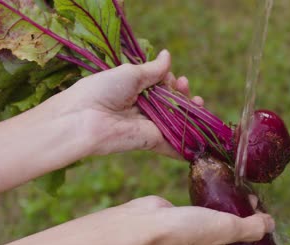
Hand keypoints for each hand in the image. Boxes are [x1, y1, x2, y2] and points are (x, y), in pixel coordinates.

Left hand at [50, 50, 202, 157]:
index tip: (175, 78)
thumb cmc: (101, 91)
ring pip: (178, 121)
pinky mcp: (153, 142)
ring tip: (199, 102)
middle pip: (173, 104)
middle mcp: (144, 109)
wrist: (84, 119)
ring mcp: (150, 126)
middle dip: (184, 95)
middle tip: (185, 87)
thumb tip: (168, 55)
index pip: (162, 87)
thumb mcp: (130, 74)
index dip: (172, 82)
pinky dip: (190, 144)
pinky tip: (204, 134)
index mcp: (136, 91)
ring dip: (192, 113)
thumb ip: (153, 69)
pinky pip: (175, 145)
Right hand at [122, 196, 274, 244]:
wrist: (141, 226)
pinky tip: (224, 193)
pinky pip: (208, 218)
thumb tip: (270, 225)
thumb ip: (250, 228)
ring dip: (237, 218)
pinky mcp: (185, 224)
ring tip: (248, 200)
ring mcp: (195, 242)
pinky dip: (219, 208)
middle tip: (261, 217)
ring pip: (223, 234)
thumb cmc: (183, 234)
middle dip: (251, 237)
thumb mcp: (225, 228)